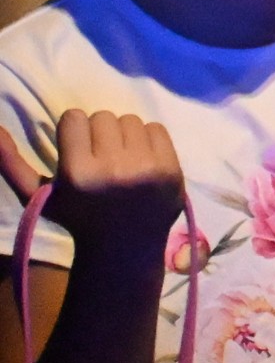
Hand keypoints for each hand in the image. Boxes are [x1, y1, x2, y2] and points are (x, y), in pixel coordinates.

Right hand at [0, 110, 184, 263]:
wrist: (123, 246)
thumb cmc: (77, 217)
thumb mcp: (38, 197)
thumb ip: (12, 165)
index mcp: (77, 174)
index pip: (74, 117)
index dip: (73, 132)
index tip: (76, 150)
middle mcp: (113, 168)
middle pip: (103, 116)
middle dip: (98, 133)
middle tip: (98, 157)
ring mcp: (146, 168)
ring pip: (130, 119)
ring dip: (123, 135)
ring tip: (119, 160)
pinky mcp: (172, 168)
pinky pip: (156, 128)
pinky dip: (147, 140)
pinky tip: (140, 162)